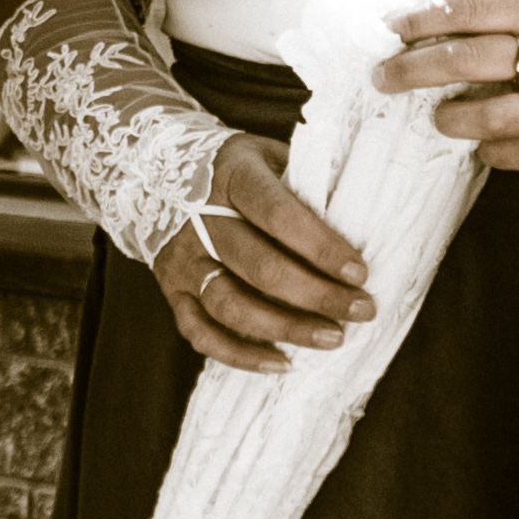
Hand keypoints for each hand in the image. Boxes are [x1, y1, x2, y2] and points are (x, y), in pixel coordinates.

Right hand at [158, 132, 370, 369]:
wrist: (157, 175)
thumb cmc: (236, 169)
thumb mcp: (268, 155)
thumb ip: (305, 181)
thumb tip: (360, 218)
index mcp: (232, 177)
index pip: (278, 214)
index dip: (320, 246)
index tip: (359, 271)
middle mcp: (199, 220)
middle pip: (259, 266)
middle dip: (317, 294)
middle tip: (361, 310)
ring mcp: (183, 260)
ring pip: (230, 305)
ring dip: (286, 328)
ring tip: (332, 338)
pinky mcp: (173, 292)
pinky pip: (201, 333)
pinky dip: (241, 355)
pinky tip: (282, 363)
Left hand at [376, 0, 518, 170]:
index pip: (477, 8)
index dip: (427, 17)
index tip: (391, 26)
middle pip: (474, 59)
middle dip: (417, 68)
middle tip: (383, 76)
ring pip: (496, 114)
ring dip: (453, 116)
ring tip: (432, 116)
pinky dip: (489, 149)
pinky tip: (475, 140)